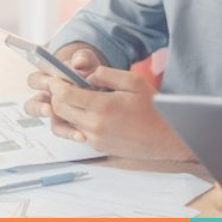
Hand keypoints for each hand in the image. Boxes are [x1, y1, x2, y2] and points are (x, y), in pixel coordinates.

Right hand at [24, 43, 103, 139]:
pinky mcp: (65, 123)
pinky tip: (82, 136)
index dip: (40, 83)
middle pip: (32, 105)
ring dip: (56, 127)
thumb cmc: (88, 69)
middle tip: (49, 110)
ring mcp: (54, 112)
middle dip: (40, 108)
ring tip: (59, 123)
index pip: (34, 80)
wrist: (101, 83)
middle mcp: (46, 97)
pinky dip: (71, 133)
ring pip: (49, 125)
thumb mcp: (88, 61)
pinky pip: (62, 130)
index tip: (50, 84)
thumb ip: (83, 58)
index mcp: (46, 79)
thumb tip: (78, 62)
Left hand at [46, 66, 194, 161]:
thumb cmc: (154, 108)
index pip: (65, 95)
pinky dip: (79, 119)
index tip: (54, 77)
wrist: (167, 138)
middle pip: (60, 110)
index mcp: (102, 107)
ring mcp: (95, 139)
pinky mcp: (99, 146)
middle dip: (56, 96)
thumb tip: (87, 76)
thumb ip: (106, 75)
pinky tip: (91, 110)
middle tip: (61, 85)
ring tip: (77, 97)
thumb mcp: (133, 81)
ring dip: (67, 109)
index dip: (56, 84)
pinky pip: (79, 130)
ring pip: (67, 122)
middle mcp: (95, 126)